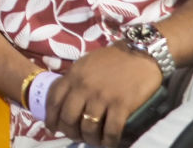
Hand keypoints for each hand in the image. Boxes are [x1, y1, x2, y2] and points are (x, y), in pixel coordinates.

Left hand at [46, 43, 164, 147]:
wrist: (141, 53)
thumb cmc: (113, 58)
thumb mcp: (86, 64)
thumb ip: (75, 80)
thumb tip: (67, 100)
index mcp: (74, 75)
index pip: (54, 100)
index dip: (51, 118)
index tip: (53, 128)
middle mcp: (84, 87)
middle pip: (68, 118)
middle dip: (70, 132)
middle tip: (76, 137)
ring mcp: (102, 97)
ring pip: (88, 127)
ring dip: (90, 138)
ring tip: (94, 141)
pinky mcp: (121, 105)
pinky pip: (111, 131)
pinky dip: (109, 141)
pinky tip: (109, 143)